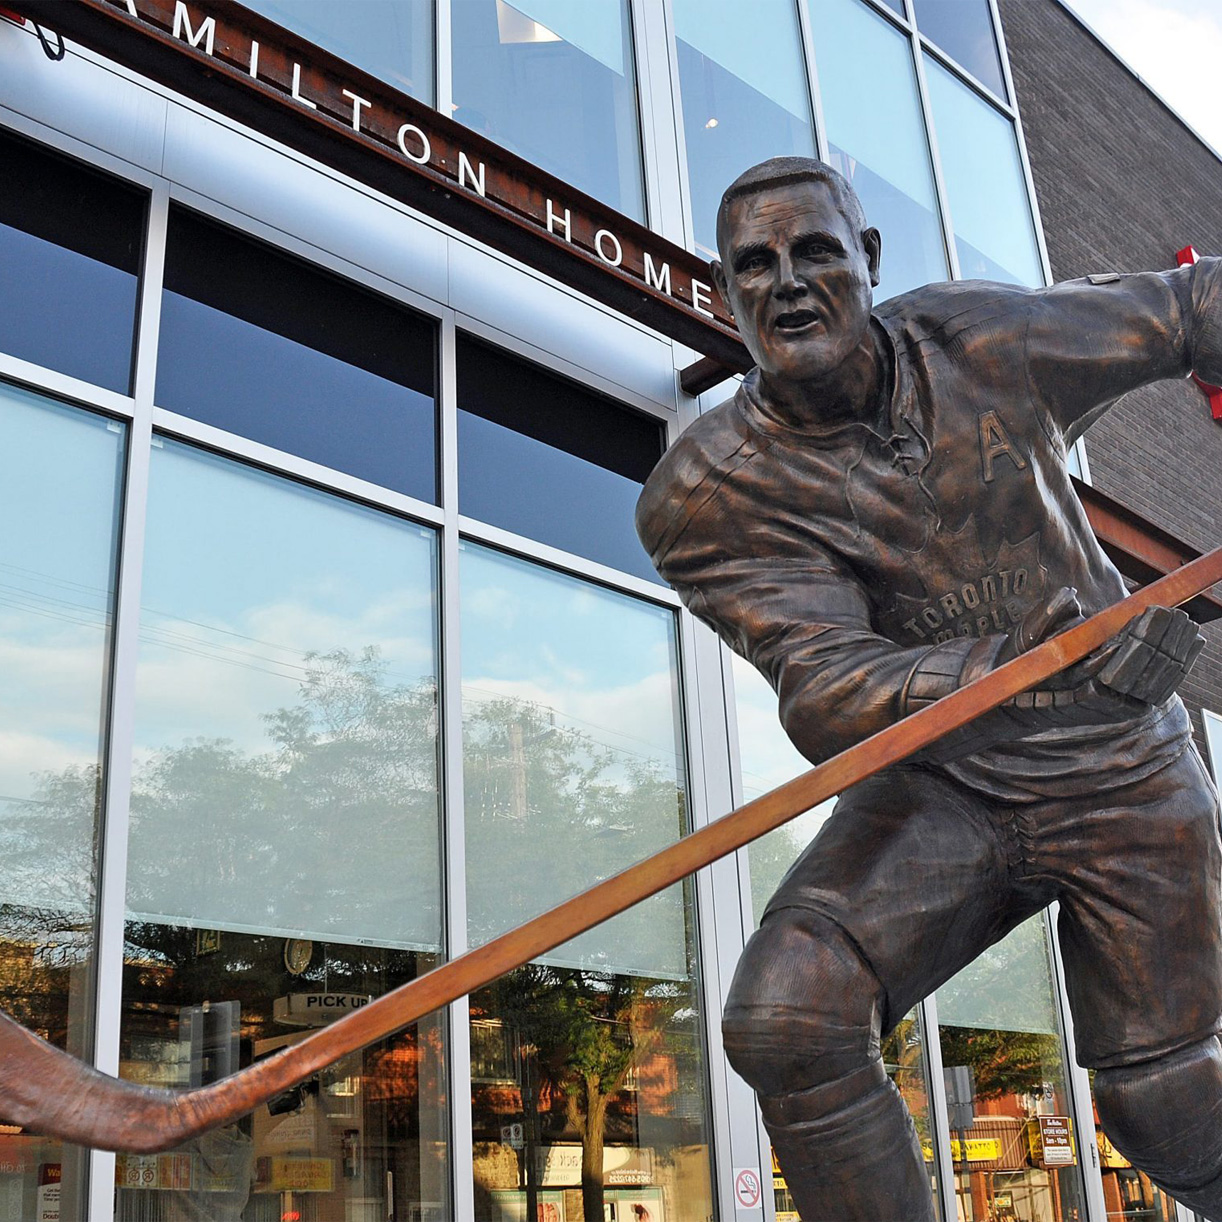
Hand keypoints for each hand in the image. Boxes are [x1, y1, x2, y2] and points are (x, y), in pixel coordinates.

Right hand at [999, 591, 1203, 724]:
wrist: (1022, 703)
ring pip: (1157, 682)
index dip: (1135, 640)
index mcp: (1073, 690)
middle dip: (1160, 641)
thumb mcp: (1022, 641)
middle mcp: (1101, 704)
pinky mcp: (1132, 705)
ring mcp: (1119, 707)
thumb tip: (1069, 595)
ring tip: (1185, 623)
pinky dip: (1179, 664)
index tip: (1148, 613)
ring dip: (1176, 652)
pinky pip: (1162, 687)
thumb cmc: (1022, 668)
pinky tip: (1191, 641)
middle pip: (1142, 673)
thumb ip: (1044, 616)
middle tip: (1174, 612)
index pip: (1113, 667)